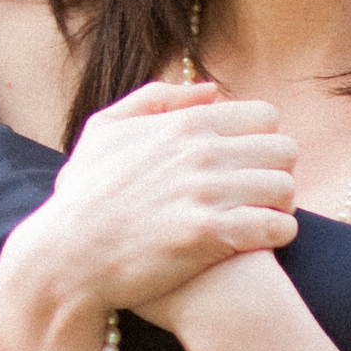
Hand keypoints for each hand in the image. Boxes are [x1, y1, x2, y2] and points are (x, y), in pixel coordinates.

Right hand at [6, 79, 297, 322]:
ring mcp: (206, 193)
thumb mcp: (104, 131)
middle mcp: (201, 152)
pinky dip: (276, 235)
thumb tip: (210, 92)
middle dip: (277, 173)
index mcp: (183, 124)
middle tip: (259, 197)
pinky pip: (277, 227)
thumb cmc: (82, 197)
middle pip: (285, 150)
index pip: (265, 116)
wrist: (64, 258)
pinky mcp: (209, 234)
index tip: (247, 167)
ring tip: (259, 221)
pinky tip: (256, 243)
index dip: (261, 142)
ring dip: (279, 207)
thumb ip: (156, 99)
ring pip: (286, 189)